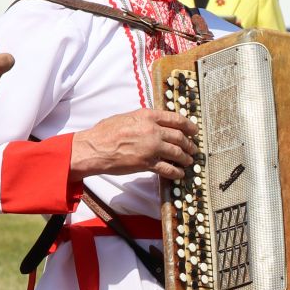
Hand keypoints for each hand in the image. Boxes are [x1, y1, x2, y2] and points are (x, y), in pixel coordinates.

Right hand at [72, 108, 197, 179]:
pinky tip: (179, 174)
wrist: (95, 148)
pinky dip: (176, 172)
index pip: (176, 119)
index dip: (189, 126)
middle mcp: (153, 130)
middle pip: (180, 137)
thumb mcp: (127, 117)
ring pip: (177, 153)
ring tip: (189, 161)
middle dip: (189, 144)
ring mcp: (151, 148)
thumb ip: (144, 119)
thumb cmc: (106, 132)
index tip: (194, 130)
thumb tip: (154, 122)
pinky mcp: (147, 164)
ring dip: (186, 158)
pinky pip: (168, 169)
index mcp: (148, 116)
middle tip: (193, 148)